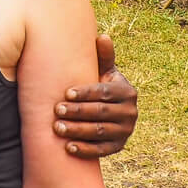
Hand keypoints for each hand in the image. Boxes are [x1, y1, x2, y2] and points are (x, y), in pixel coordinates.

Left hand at [53, 33, 137, 157]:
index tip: (66, 93)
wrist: (110, 112)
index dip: (86, 93)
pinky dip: (85, 150)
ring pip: (100, 132)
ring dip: (78, 131)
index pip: (105, 92)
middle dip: (78, 112)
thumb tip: (102, 36)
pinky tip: (68, 147)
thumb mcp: (104, 71)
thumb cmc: (100, 86)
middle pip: (101, 112)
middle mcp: (130, 112)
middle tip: (56, 110)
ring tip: (57, 128)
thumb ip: (103, 56)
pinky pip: (102, 150)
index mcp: (127, 92)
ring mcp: (126, 131)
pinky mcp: (119, 146)